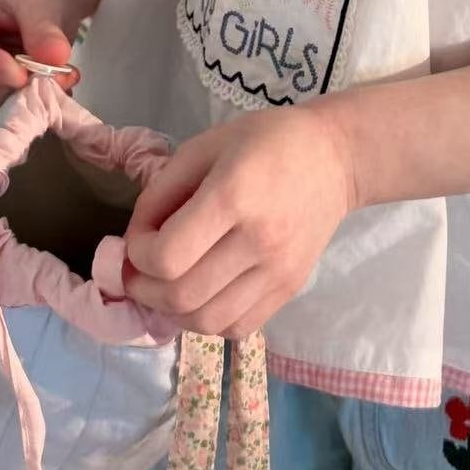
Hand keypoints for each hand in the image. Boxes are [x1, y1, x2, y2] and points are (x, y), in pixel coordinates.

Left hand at [124, 105, 356, 339]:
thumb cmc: (265, 141)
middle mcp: (258, 240)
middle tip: (140, 270)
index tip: (139, 236)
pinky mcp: (290, 289)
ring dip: (172, 312)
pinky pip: (237, 328)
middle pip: (181, 296)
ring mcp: (278, 271)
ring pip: (207, 322)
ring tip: (166, 286)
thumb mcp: (205, 146)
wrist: (334, 157)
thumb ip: (162, 191)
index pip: (167, 256)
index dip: (137, 254)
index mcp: (234, 195)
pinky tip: (202, 295)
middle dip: (145, 289)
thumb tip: (135, 239)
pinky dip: (208, 321)